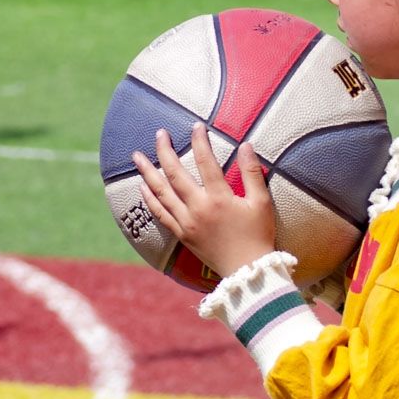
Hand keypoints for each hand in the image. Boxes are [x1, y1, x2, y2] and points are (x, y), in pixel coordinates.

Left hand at [132, 122, 277, 279]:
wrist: (247, 272)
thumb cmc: (258, 236)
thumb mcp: (261, 203)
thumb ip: (252, 172)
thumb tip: (245, 145)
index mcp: (219, 198)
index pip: (206, 162)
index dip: (200, 141)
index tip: (196, 126)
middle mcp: (198, 208)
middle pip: (175, 174)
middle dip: (165, 151)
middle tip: (159, 133)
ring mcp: (186, 222)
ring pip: (161, 193)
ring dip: (147, 172)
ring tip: (137, 156)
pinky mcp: (182, 234)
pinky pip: (160, 214)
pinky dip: (149, 198)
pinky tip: (142, 186)